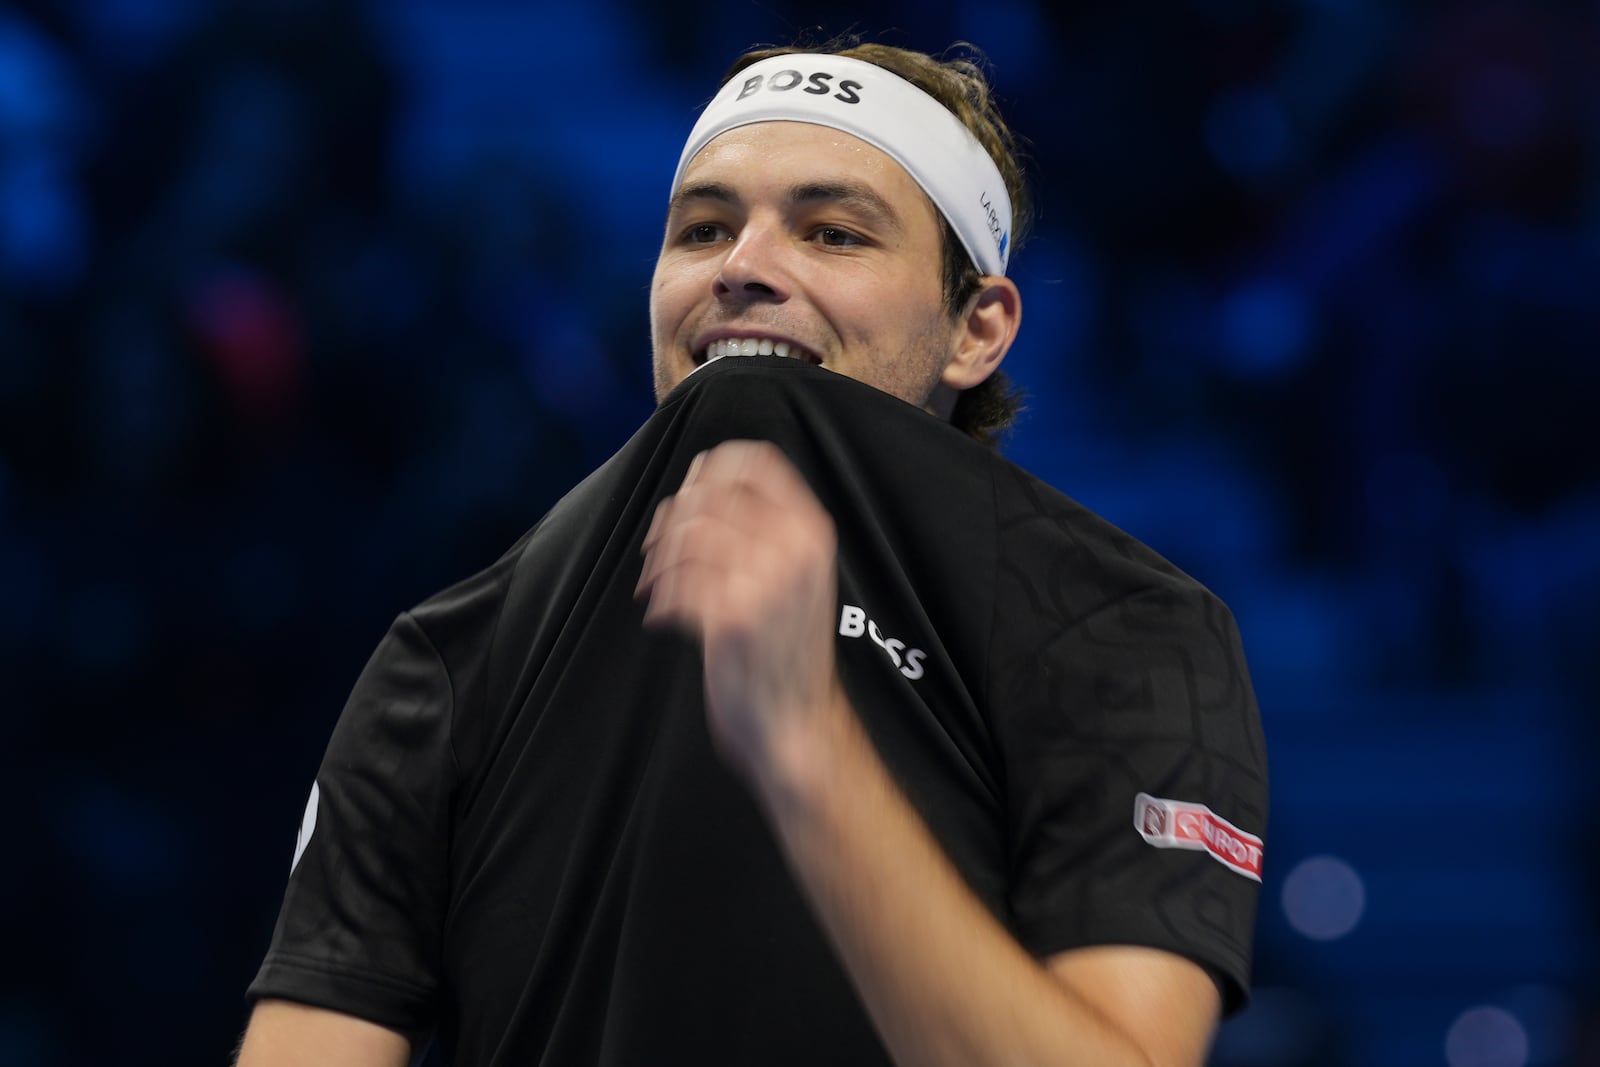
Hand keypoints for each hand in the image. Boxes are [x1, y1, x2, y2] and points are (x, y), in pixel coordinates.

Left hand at [636, 440, 841, 783]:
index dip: (711, 467)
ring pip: (687, 535)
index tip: (689, 492)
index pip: (756, 461)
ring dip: (658, 560)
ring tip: (655, 585)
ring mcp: (766, 581)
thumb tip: (695, 488)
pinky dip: (658, 598)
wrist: (798, 722)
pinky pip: (675, 584)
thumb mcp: (797, 575)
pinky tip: (662, 615)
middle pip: (709, 495)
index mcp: (811, 531)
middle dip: (670, 519)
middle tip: (656, 550)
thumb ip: (764, 529)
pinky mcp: (733, 618)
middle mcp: (794, 548)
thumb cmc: (786, 648)